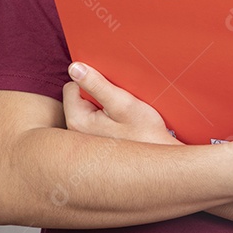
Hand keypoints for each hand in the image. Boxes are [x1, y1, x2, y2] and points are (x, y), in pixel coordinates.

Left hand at [62, 62, 181, 145]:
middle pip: (79, 99)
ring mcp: (85, 141)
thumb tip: (74, 67)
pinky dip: (110, 119)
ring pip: (90, 111)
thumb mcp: (123, 104)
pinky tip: (125, 127)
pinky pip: (97, 123)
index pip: (72, 87)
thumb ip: (97, 84)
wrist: (160, 165)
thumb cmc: (145, 134)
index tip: (111, 89)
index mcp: (77, 121)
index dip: (91, 82)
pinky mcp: (96, 146)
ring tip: (125, 116)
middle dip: (98, 96)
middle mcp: (76, 133)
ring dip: (106, 107)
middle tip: (120, 104)